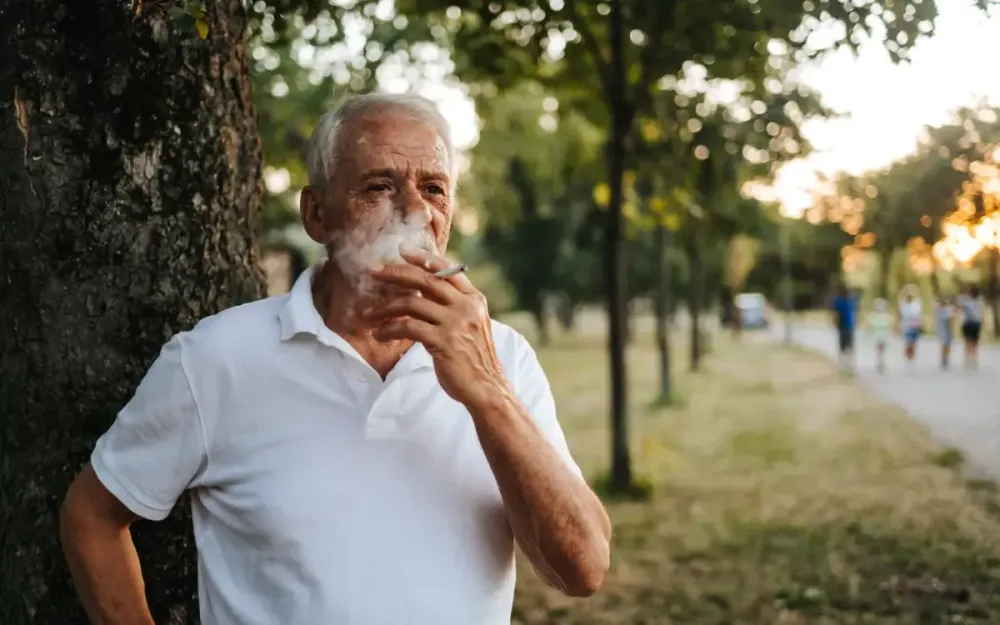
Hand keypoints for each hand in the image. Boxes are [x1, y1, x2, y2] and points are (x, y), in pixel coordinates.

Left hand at [366, 251, 506, 407]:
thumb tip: (423, 292)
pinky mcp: (443, 342)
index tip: (402, 251)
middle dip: (397, 273)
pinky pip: (408, 327)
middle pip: (426, 280)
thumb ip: (453, 307)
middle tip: (374, 272)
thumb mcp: (471, 325)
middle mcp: (466, 307)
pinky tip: (380, 334)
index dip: (423, 258)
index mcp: (474, 299)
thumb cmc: (473, 358)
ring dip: (386, 307)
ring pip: (412, 302)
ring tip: (370, 315)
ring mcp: (455, 323)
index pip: (448, 270)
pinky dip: (389, 329)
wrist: (487, 387)